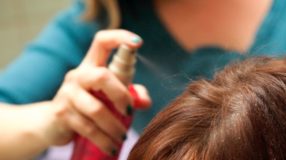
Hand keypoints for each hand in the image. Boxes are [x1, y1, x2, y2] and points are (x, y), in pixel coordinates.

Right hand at [48, 30, 150, 154]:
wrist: (50, 123)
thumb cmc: (86, 105)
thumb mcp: (106, 96)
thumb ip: (128, 94)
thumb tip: (145, 102)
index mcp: (90, 66)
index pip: (102, 42)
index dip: (119, 37)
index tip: (138, 42)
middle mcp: (78, 76)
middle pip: (101, 76)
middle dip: (121, 94)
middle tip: (129, 111)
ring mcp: (68, 94)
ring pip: (96, 109)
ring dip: (114, 126)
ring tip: (123, 137)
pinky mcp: (62, 114)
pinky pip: (87, 128)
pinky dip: (104, 140)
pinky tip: (113, 147)